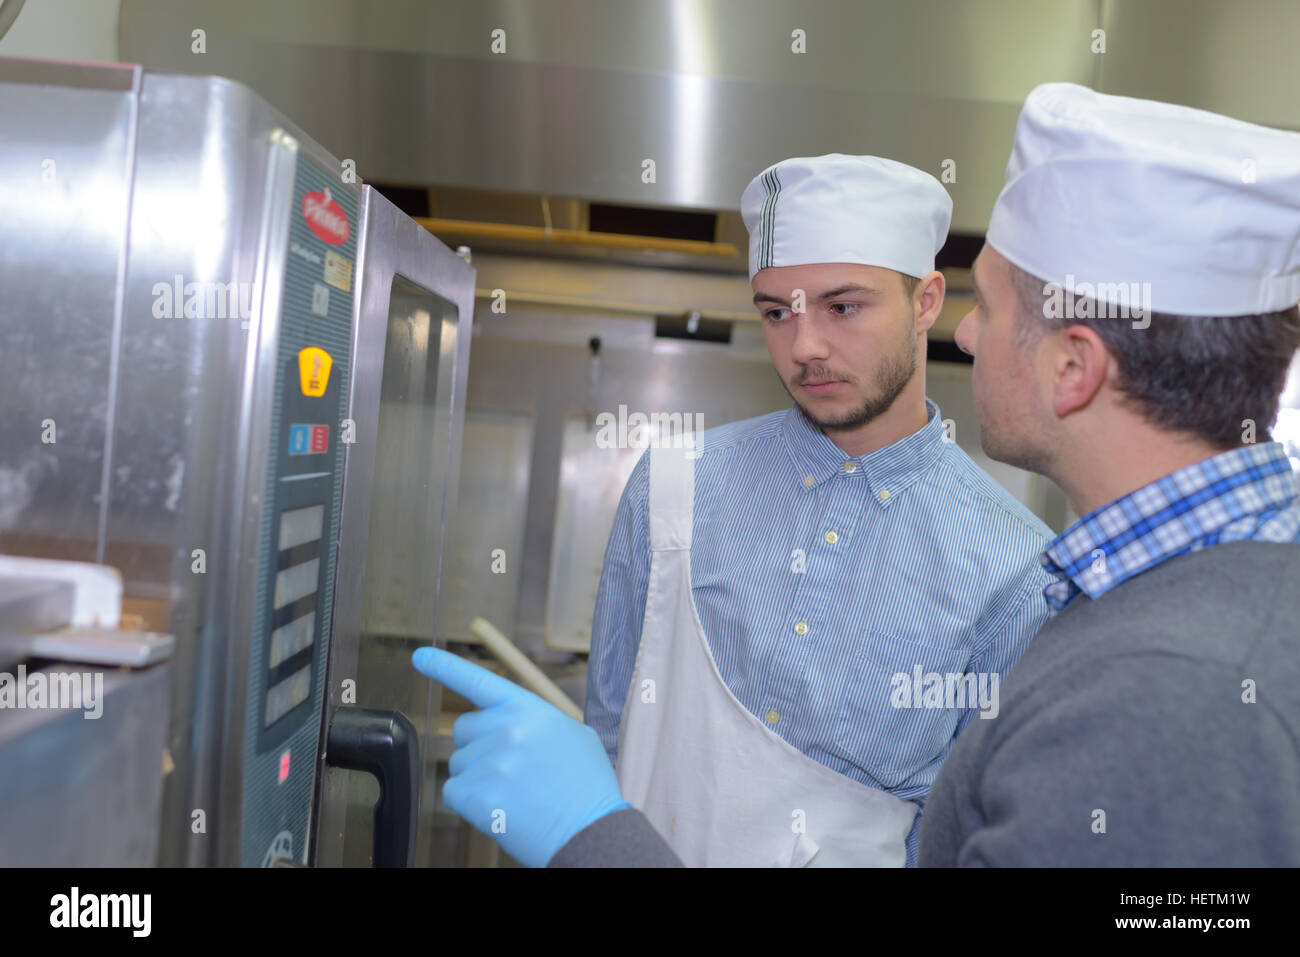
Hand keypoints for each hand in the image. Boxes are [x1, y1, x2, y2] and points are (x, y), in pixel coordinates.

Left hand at [411, 646, 630, 866]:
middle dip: (478, 746)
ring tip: (515, 795)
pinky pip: (454, 792)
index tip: (420, 656)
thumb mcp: (573, 736)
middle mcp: (504, 728)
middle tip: (510, 770)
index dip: (445, 666)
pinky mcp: (474, 793)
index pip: (479, 681)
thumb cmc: (586, 788)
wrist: (591, 832)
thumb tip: (515, 724)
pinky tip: (502, 809)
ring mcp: (488, 761)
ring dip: (478, 778)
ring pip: (459, 764)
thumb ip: (537, 723)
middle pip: (463, 729)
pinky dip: (471, 803)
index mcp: (528, 710)